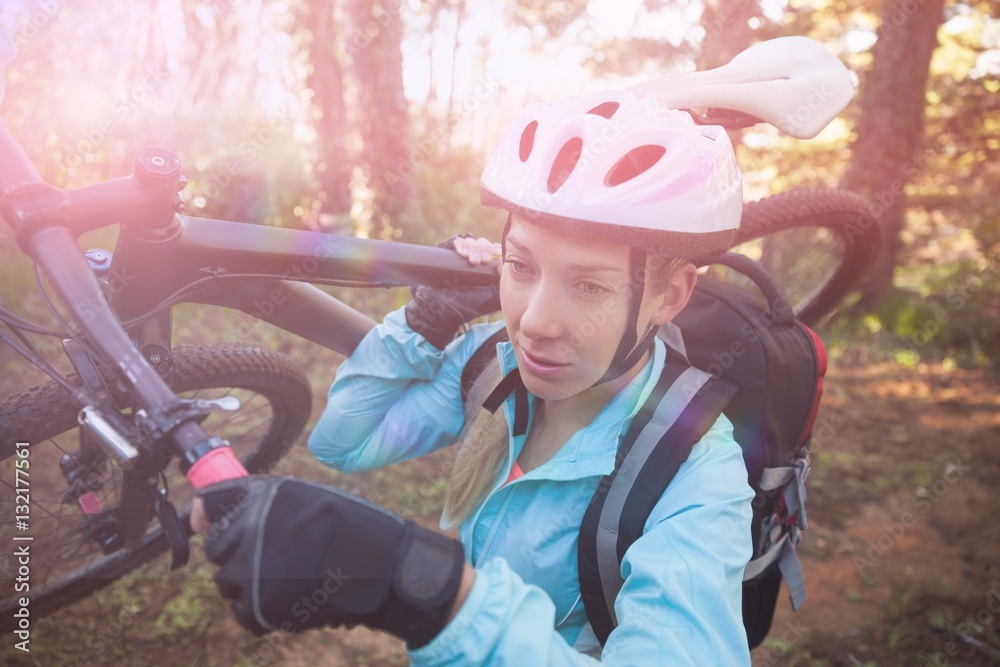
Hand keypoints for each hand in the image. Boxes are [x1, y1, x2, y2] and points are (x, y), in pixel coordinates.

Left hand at [197, 476, 465, 646]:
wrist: (383, 567)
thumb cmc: (350, 528)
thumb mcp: (304, 497)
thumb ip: (254, 503)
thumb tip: (195, 519)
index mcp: (262, 497)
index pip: (209, 502)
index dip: (208, 513)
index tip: (210, 520)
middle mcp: (249, 529)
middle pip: (215, 545)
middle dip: (236, 550)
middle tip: (276, 554)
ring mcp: (250, 570)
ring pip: (226, 580)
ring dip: (247, 580)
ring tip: (288, 576)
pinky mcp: (258, 606)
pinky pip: (241, 611)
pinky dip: (260, 609)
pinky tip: (290, 597)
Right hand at [405, 235, 501, 348]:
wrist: (441, 311)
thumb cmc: (466, 307)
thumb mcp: (490, 299)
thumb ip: (502, 285)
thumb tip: (507, 265)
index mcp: (486, 268)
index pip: (494, 250)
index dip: (497, 250)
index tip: (497, 256)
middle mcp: (473, 259)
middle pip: (483, 243)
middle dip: (485, 249)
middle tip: (483, 261)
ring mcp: (459, 256)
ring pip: (471, 241)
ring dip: (474, 247)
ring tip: (472, 261)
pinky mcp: (446, 254)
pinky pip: (456, 241)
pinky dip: (461, 243)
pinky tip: (463, 253)